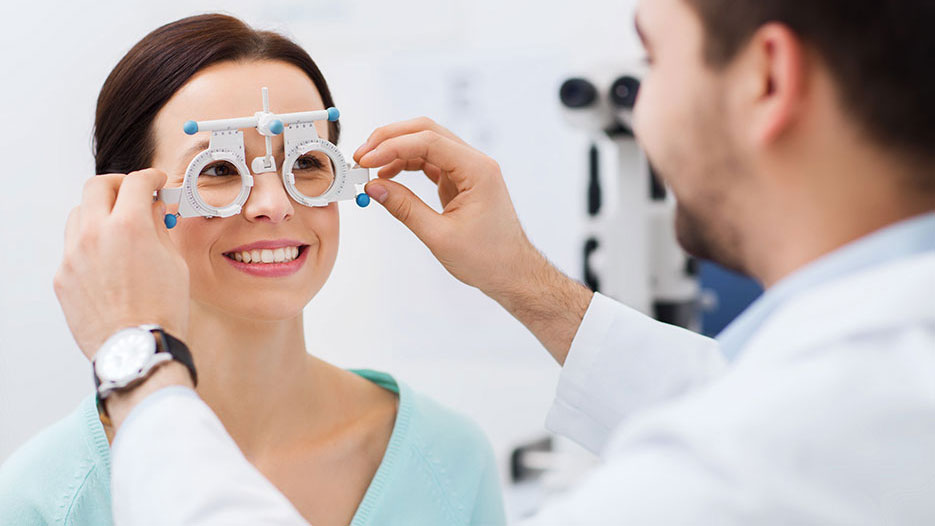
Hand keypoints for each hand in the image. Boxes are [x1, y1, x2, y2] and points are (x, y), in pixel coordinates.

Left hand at [53, 169, 190, 360]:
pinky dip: (90, 244)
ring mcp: (73, 255)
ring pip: (79, 214)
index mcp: (129, 227)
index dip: (151, 178)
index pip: (136, 182)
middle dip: (119, 185)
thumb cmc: (161, 312)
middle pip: (97, 186)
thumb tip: (153, 212)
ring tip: (118, 228)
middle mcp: (95, 235)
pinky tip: (108, 259)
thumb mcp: (174, 263)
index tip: (156, 183)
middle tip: (133, 194)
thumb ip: (160, 229)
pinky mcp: (63, 277)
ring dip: (99, 212)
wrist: (136, 348)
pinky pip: (72, 247)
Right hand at [354, 118, 591, 362]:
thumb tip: (373, 187)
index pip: (429, 142)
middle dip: (391, 139)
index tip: (366, 160)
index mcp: (478, 170)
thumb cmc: (486, 259)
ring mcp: (469, 170)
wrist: (512, 273)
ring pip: (427, 143)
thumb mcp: (439, 236)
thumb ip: (405, 208)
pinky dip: (407, 164)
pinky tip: (387, 176)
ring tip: (369, 167)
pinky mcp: (462, 180)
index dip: (392, 146)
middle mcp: (475, 163)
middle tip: (362, 156)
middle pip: (427, 132)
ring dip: (396, 150)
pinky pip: (431, 162)